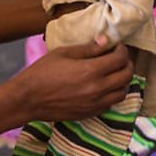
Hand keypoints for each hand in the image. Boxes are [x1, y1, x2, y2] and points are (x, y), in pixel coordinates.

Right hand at [11, 40, 132, 122]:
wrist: (28, 99)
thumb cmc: (42, 72)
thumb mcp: (64, 53)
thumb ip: (88, 48)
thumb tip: (105, 41)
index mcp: (91, 71)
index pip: (120, 59)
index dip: (122, 50)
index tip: (117, 46)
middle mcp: (97, 89)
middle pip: (127, 76)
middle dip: (127, 63)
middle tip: (119, 57)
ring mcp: (95, 104)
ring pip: (122, 92)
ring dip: (123, 80)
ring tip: (114, 72)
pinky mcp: (90, 113)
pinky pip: (111, 103)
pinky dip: (113, 93)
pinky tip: (104, 86)